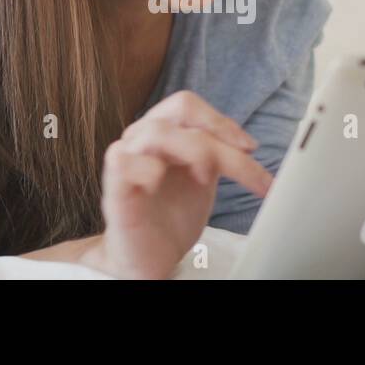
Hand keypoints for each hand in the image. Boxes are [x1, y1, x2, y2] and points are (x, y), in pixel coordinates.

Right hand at [82, 91, 270, 279]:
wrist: (152, 257)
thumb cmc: (174, 216)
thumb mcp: (206, 178)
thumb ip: (220, 155)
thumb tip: (250, 145)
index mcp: (164, 130)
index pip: (190, 106)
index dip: (221, 121)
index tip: (250, 148)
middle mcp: (143, 137)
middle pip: (180, 109)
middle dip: (217, 133)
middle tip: (240, 161)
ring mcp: (126, 158)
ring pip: (157, 131)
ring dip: (193, 151)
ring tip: (205, 180)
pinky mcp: (114, 186)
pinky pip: (123, 161)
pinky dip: (149, 170)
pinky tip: (160, 186)